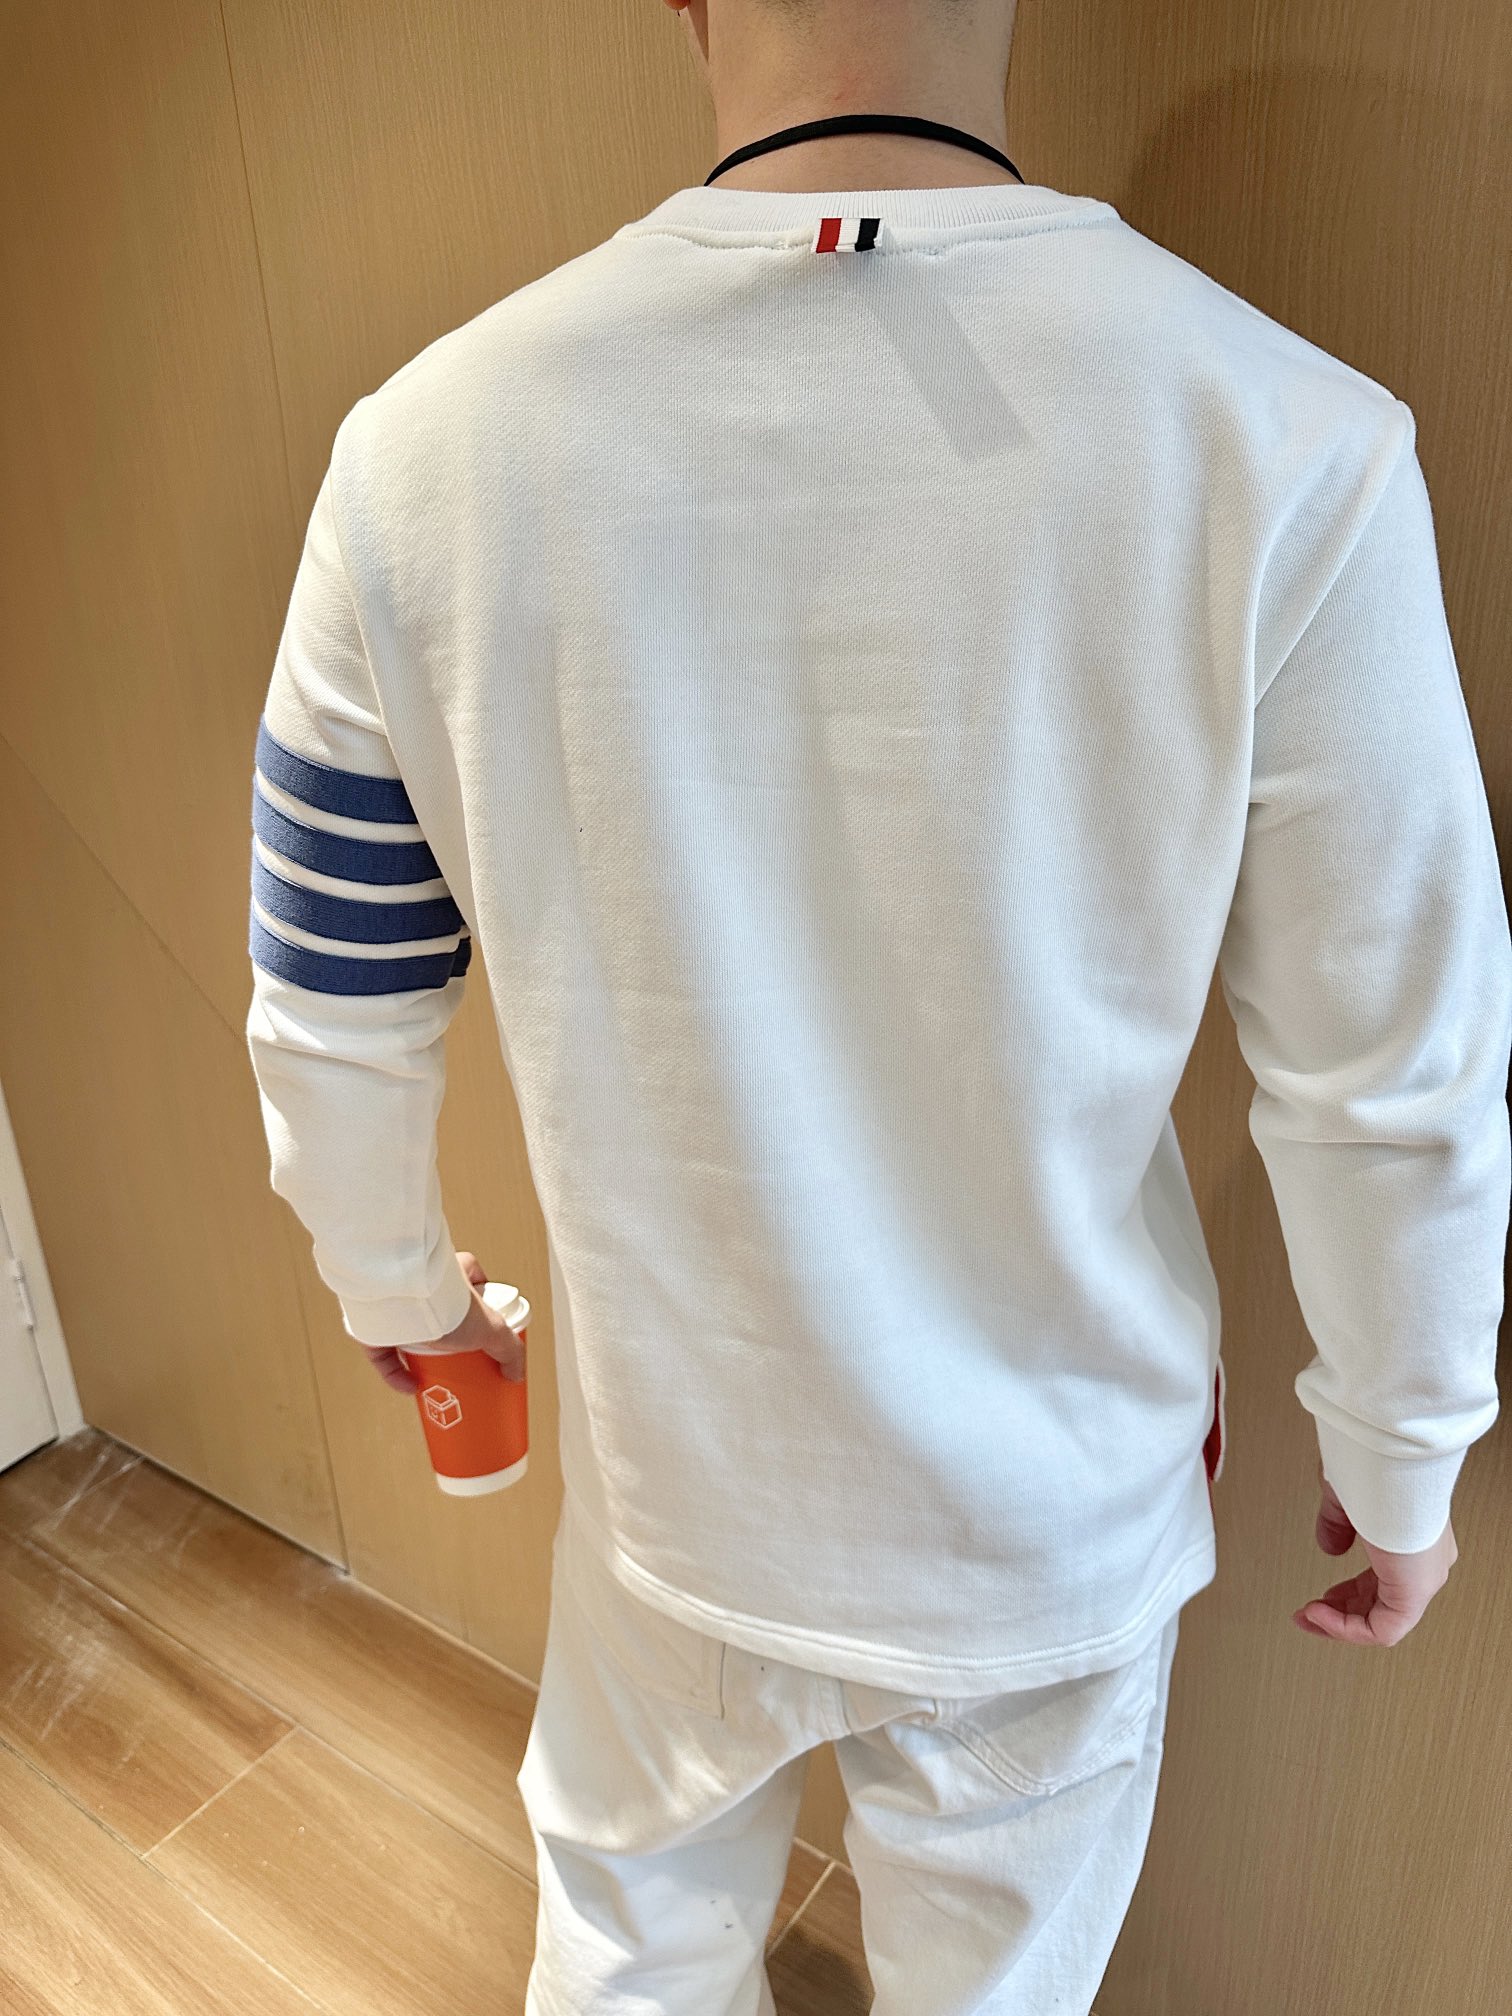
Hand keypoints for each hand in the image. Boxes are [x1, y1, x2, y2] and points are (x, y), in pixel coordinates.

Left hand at [360, 1250, 526, 1395]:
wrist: (399, 1304)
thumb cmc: (443, 1301)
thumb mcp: (490, 1327)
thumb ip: (509, 1349)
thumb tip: (515, 1372)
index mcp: (454, 1274)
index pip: (472, 1281)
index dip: (480, 1303)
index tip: (484, 1329)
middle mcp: (423, 1286)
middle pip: (441, 1312)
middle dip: (450, 1336)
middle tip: (460, 1357)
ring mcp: (397, 1306)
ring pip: (411, 1331)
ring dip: (421, 1355)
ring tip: (436, 1374)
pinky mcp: (374, 1326)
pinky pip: (385, 1353)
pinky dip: (397, 1373)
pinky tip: (411, 1386)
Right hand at [1292, 1455, 1456, 1646]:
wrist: (1392, 1461)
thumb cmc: (1375, 1467)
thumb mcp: (1344, 1498)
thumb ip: (1337, 1524)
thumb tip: (1329, 1547)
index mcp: (1412, 1538)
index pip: (1383, 1581)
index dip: (1349, 1592)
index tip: (1321, 1597)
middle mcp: (1424, 1561)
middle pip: (1383, 1605)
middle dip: (1341, 1613)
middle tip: (1311, 1615)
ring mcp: (1422, 1578)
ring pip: (1384, 1621)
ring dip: (1340, 1624)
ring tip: (1310, 1617)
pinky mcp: (1415, 1591)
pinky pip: (1383, 1629)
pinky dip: (1347, 1628)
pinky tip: (1320, 1615)